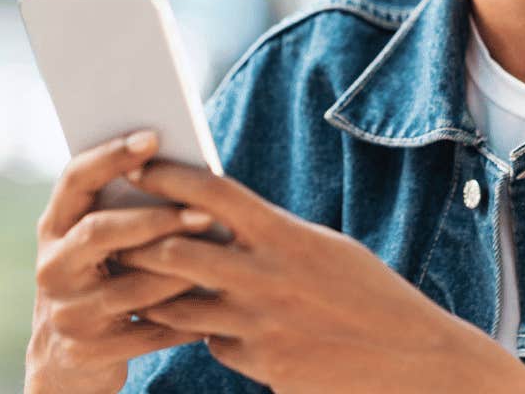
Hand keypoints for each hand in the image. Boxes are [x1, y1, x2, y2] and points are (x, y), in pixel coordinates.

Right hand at [25, 129, 217, 393]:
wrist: (66, 362)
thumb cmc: (98, 281)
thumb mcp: (93, 246)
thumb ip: (119, 210)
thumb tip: (184, 169)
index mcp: (52, 227)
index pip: (75, 179)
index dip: (110, 155)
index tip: (153, 137)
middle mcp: (52, 266)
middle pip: (100, 231)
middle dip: (156, 219)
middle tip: (204, 212)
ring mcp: (68, 312)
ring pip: (133, 286)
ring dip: (182, 272)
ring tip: (221, 259)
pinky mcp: (89, 351)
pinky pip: (150, 330)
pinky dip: (187, 318)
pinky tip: (216, 306)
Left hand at [113, 158, 524, 393]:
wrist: (412, 358)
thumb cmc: (369, 294)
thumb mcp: (323, 248)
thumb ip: (271, 233)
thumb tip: (222, 213)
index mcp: (285, 234)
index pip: (212, 192)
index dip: (168, 175)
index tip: (136, 163)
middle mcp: (266, 276)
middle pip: (176, 248)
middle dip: (139, 238)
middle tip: (112, 226)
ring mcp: (259, 323)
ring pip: (178, 302)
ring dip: (155, 290)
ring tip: (132, 276)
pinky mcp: (259, 363)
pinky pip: (210, 341)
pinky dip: (202, 331)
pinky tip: (202, 324)